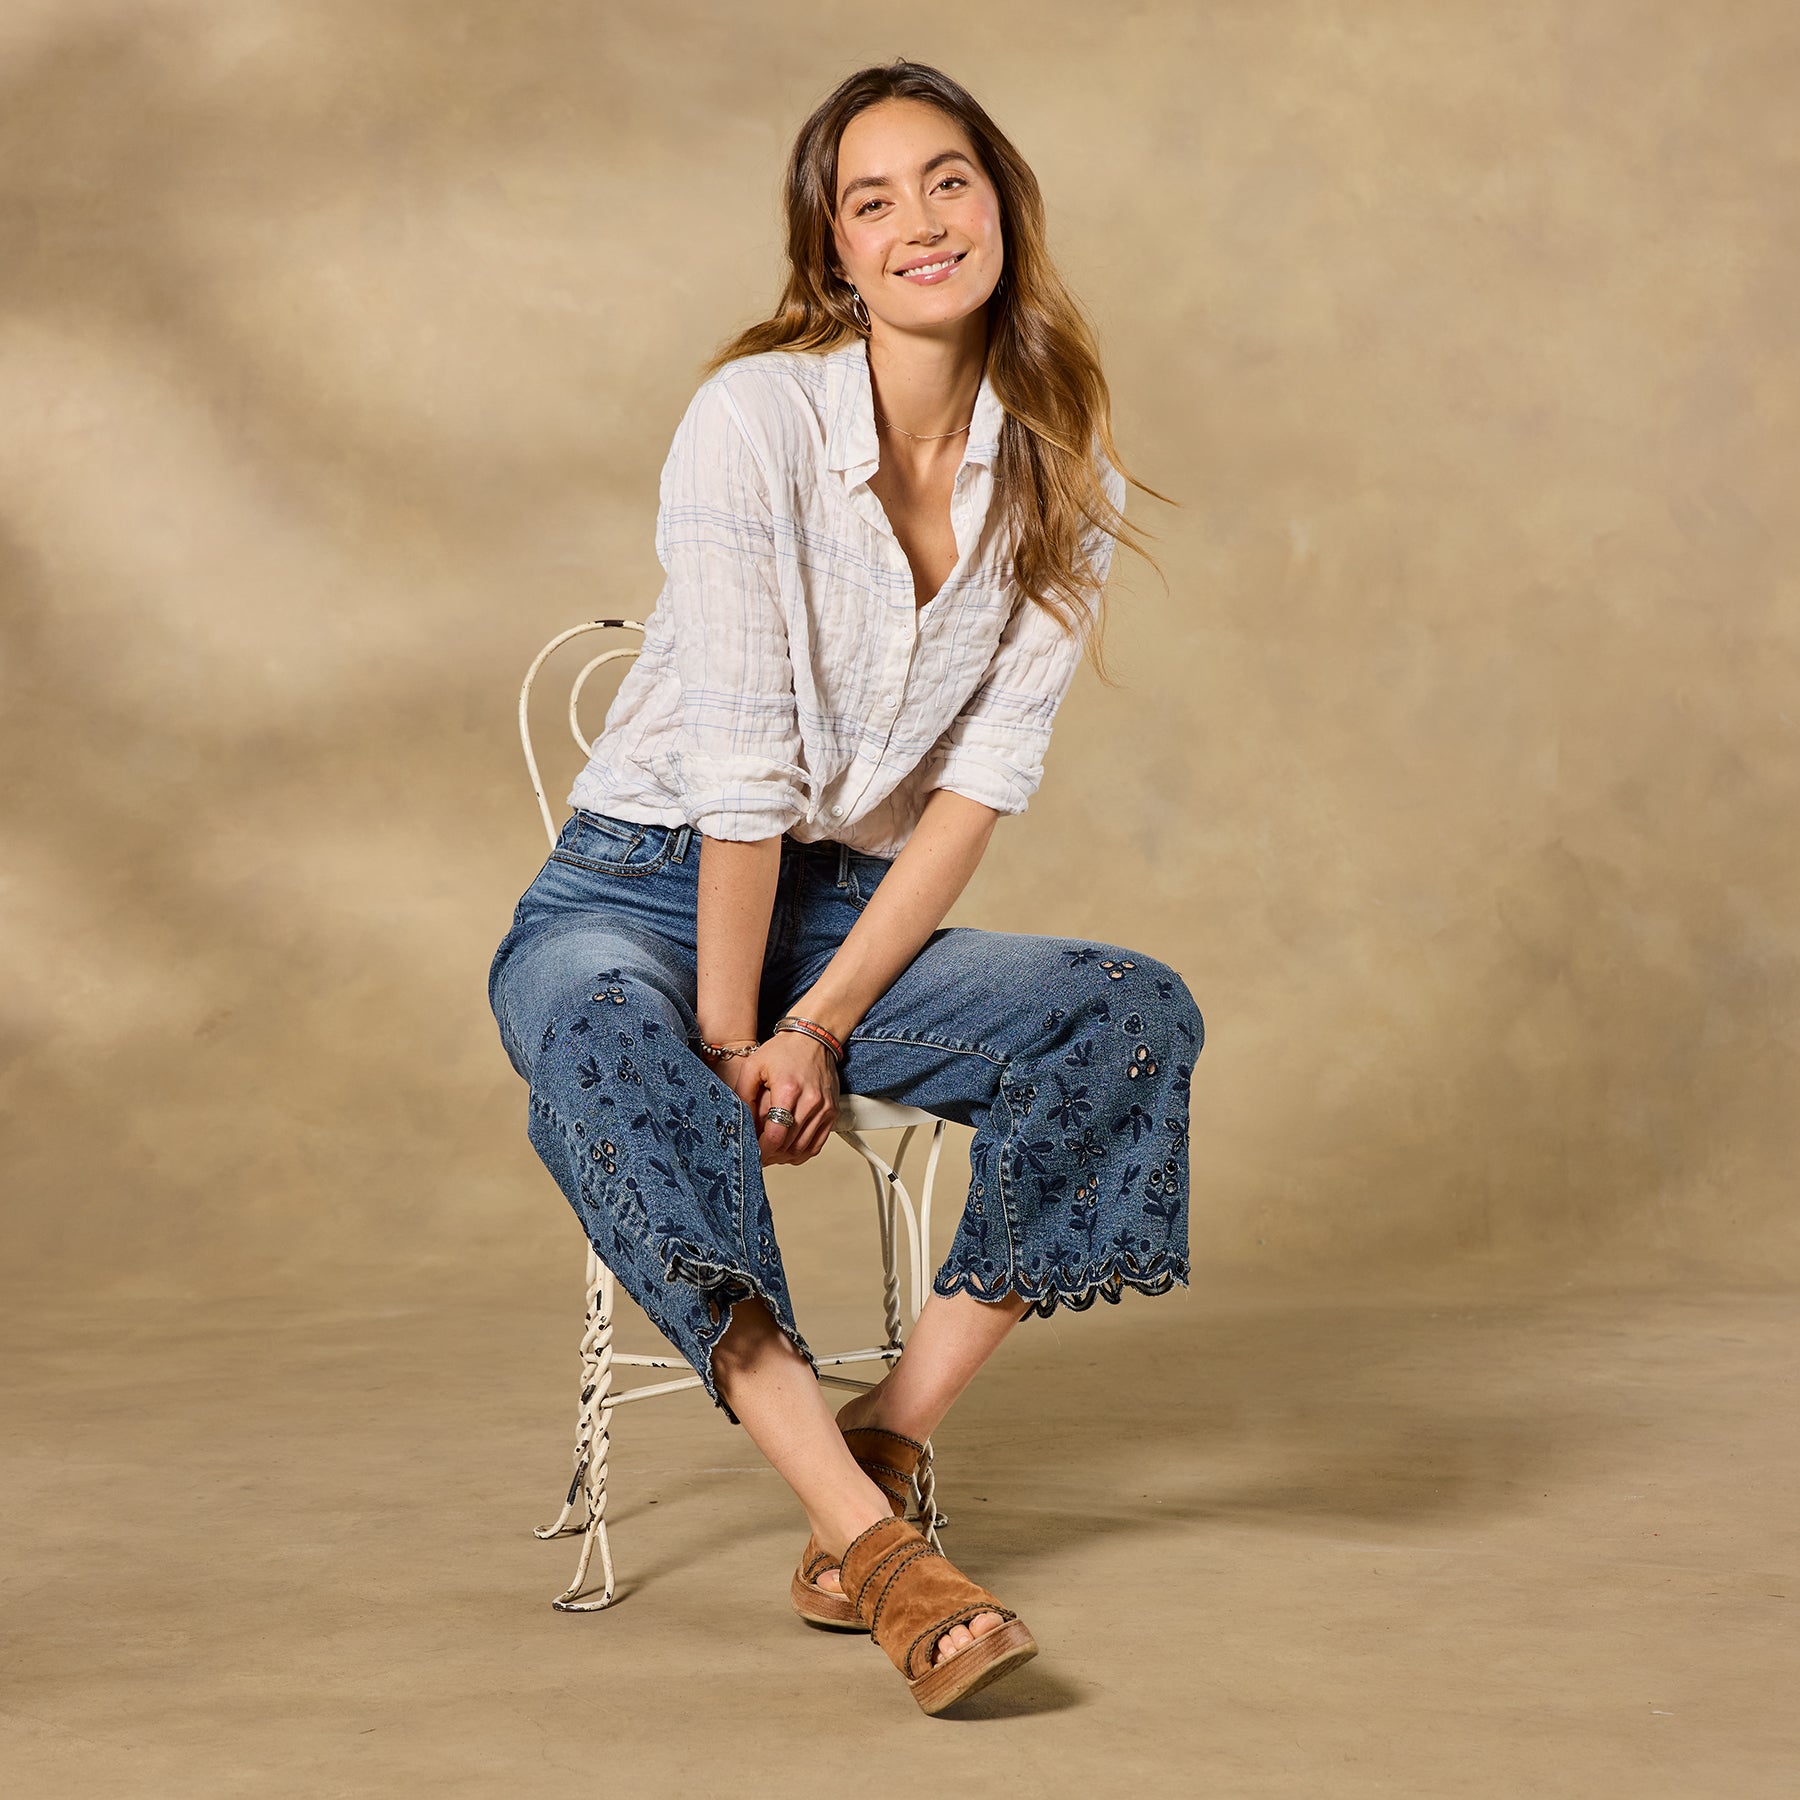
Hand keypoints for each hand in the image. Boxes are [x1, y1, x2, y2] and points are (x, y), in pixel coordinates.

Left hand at [710, 1030, 839, 1165]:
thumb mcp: (753, 1067)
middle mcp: (811, 1101)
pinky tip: (788, 1150)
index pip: (776, 1134)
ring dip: (785, 1156)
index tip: (753, 1154)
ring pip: (803, 1148)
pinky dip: (801, 1153)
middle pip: (789, 1145)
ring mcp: (824, 1108)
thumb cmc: (783, 1050)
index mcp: (789, 1090)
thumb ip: (743, 1096)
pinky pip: (817, 1144)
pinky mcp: (832, 1111)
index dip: (762, 1150)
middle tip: (758, 1155)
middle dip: (771, 1155)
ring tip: (771, 1153)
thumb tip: (740, 1124)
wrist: (812, 1038)